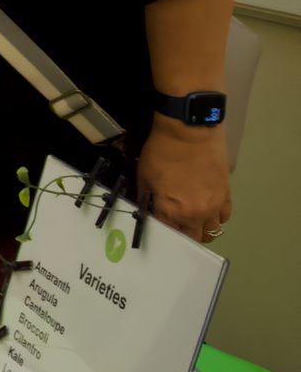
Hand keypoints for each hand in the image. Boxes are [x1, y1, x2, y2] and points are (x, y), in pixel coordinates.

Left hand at [137, 117, 232, 242]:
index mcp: (172, 211)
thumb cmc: (161, 152)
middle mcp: (195, 214)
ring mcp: (214, 206)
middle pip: (193, 239)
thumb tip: (149, 213)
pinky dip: (216, 218)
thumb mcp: (144, 177)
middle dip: (184, 236)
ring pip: (212, 231)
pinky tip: (208, 210)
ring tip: (193, 220)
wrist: (189, 132)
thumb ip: (147, 200)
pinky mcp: (227, 195)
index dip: (163, 233)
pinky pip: (224, 217)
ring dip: (201, 229)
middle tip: (177, 227)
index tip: (160, 229)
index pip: (168, 235)